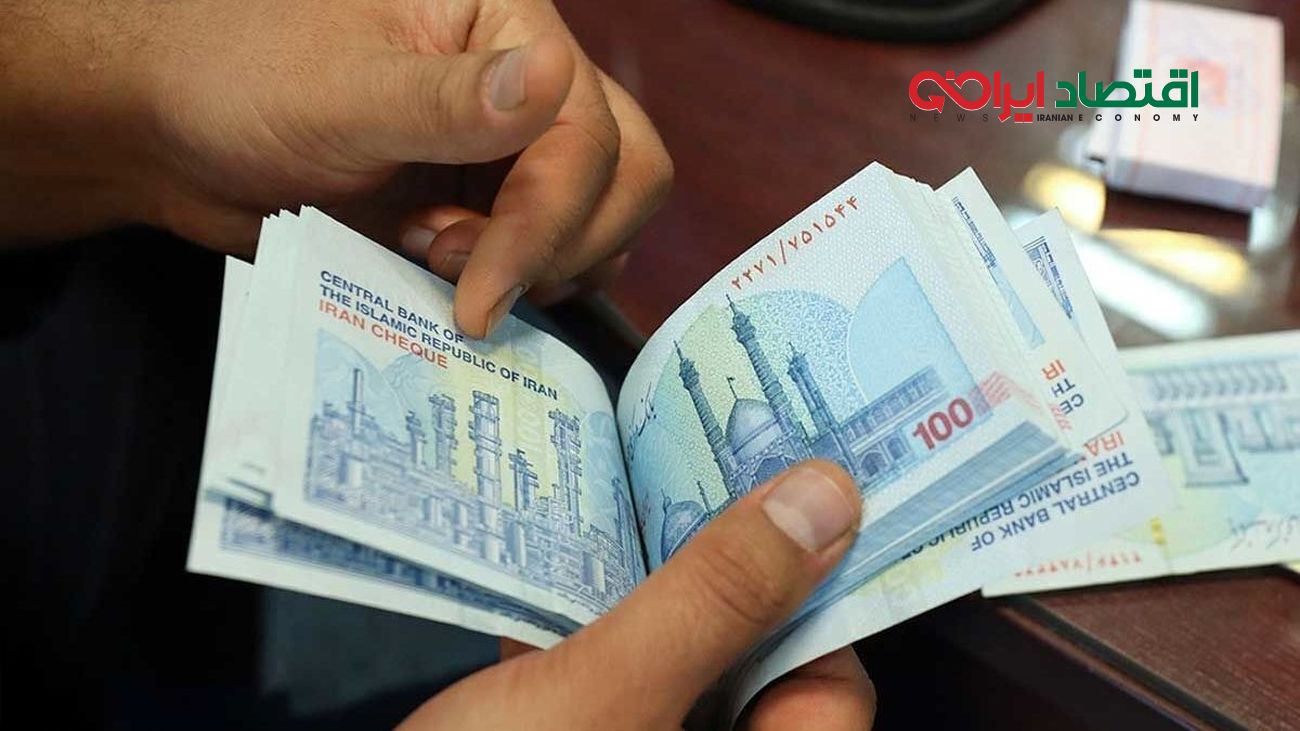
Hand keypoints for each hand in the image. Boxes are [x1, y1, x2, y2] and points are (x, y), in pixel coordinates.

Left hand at [0, 0, 670, 335]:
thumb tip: (556, 77)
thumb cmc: (238, 80)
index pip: (587, 135)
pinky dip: (511, 286)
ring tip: (437, 263)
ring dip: (536, 269)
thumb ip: (451, 98)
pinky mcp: (487, 204)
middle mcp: (528, 84)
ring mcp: (512, 148)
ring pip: (598, 224)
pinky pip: (543, 257)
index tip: (481, 294)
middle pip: (624, 177)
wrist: (176, 133)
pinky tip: (438, 280)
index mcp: (507, 23)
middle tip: (467, 279)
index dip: (546, 224)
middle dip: (560, 246)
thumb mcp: (342, 91)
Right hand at [397, 461, 875, 730]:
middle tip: (691, 487)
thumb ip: (715, 601)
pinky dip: (595, 640)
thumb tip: (825, 500)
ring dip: (650, 602)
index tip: (768, 503)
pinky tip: (556, 588)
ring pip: (680, 674)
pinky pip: (618, 693)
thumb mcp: (604, 699)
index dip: (807, 596)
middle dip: (718, 585)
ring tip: (625, 517)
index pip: (831, 688)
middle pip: (756, 672)